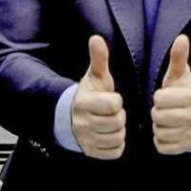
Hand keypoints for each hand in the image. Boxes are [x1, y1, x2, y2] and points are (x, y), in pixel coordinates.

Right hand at [71, 35, 125, 159]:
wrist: (71, 118)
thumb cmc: (90, 94)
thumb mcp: (95, 76)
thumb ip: (98, 59)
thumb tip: (96, 38)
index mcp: (83, 103)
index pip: (113, 104)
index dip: (116, 101)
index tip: (112, 98)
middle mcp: (82, 123)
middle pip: (117, 122)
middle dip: (119, 116)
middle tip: (113, 112)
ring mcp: (86, 140)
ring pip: (116, 137)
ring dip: (119, 130)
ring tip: (111, 122)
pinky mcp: (91, 152)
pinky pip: (115, 151)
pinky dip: (117, 144)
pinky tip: (110, 134)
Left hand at [152, 34, 190, 154]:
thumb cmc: (186, 92)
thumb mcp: (182, 75)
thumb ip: (179, 58)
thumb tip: (182, 37)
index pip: (160, 99)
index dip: (159, 97)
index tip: (165, 96)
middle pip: (159, 116)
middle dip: (158, 112)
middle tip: (163, 109)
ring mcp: (190, 134)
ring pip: (160, 132)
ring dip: (159, 126)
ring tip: (166, 120)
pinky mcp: (184, 147)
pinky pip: (162, 146)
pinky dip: (161, 140)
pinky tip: (167, 131)